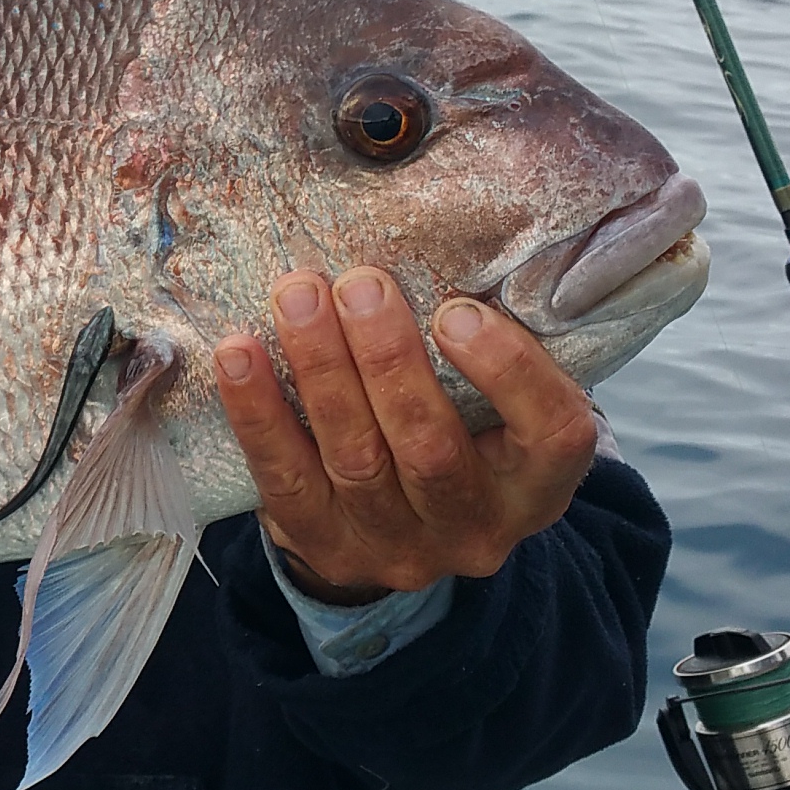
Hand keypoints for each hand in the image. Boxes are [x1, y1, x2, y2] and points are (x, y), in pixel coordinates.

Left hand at [213, 267, 599, 604]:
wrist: (403, 535)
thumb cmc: (459, 432)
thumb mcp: (499, 404)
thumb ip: (488, 343)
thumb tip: (445, 240)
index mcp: (536, 484)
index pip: (551, 433)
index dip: (508, 370)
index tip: (456, 310)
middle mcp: (474, 527)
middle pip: (430, 448)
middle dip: (388, 359)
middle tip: (358, 283)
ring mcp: (397, 548)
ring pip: (355, 459)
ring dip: (321, 369)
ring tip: (298, 297)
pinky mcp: (325, 549)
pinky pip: (285, 479)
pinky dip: (259, 412)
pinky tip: (238, 354)